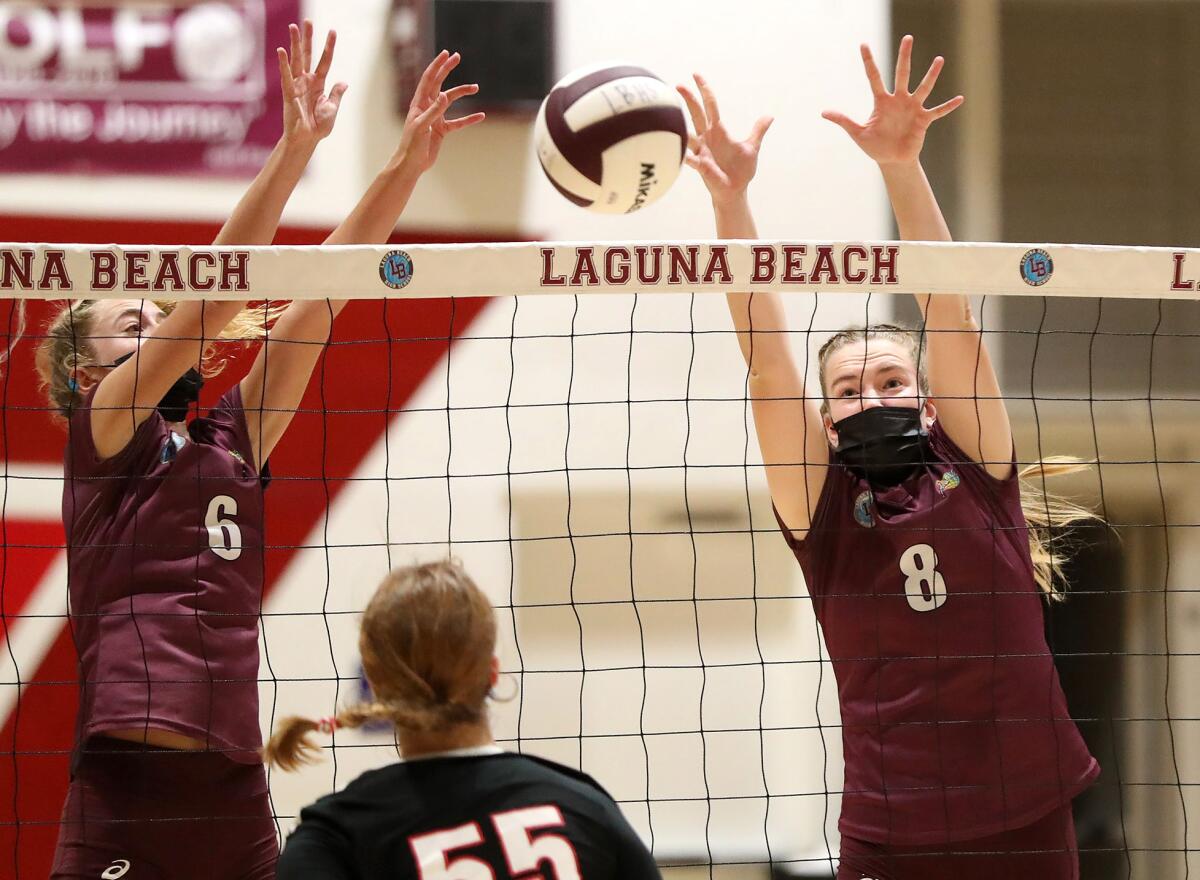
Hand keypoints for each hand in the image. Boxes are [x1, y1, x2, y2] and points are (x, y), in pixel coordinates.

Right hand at [277, 20, 347, 147]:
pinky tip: (282, 51)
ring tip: (293, 28)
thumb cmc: (318, 127)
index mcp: (319, 84)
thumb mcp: (331, 110)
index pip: (325, 61)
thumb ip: (336, 95)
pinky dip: (284, 64)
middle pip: (308, 55)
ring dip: (295, 44)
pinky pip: (287, 77)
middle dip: (308, 39)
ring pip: (297, 61)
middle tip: (307, 22)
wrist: (307, 140)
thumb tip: (344, 82)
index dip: (329, 47)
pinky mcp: (289, 93)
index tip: (333, 31)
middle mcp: (307, 81)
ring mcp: (297, 86)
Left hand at [395, 51, 484, 174]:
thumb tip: (444, 95)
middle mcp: (427, 107)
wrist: (411, 164)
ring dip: (462, 93)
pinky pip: (458, 122)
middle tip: (457, 56)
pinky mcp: (441, 130)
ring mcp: (435, 118)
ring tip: (476, 87)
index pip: (429, 79)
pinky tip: (480, 116)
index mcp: (419, 103)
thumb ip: (434, 110)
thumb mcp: (422, 126)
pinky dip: (469, 119)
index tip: (447, 54)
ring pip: (450, 100)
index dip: (437, 65)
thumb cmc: (412, 145)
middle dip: (447, 69)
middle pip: (438, 83)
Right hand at [677, 74, 771, 207]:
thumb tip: (769, 116)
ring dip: (680, 126)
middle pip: (696, 114)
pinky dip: (684, 156)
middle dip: (689, 99)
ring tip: (670, 115)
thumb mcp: (752, 147)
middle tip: (679, 85)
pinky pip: (690, 159)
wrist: (735, 191)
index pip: (710, 106)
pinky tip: (679, 152)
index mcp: (718, 131)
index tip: (696, 76)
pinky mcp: (701, 166)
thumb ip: (758, 131)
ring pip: (689, 134)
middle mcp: (707, 138)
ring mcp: (701, 151)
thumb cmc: (740, 170)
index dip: (704, 90)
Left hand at [822, 35, 962, 166]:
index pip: (873, 77)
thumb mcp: (858, 133)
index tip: (863, 44)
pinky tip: (960, 99)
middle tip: (907, 38)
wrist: (892, 160)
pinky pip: (938, 111)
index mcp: (882, 102)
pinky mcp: (923, 120)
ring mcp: (913, 108)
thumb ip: (843, 121)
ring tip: (939, 60)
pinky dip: (948, 106)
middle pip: (902, 74)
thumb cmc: (875, 146)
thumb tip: (823, 112)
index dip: (868, 62)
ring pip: (923, 88)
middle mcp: (899, 100)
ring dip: (931, 75)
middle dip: (904, 57)